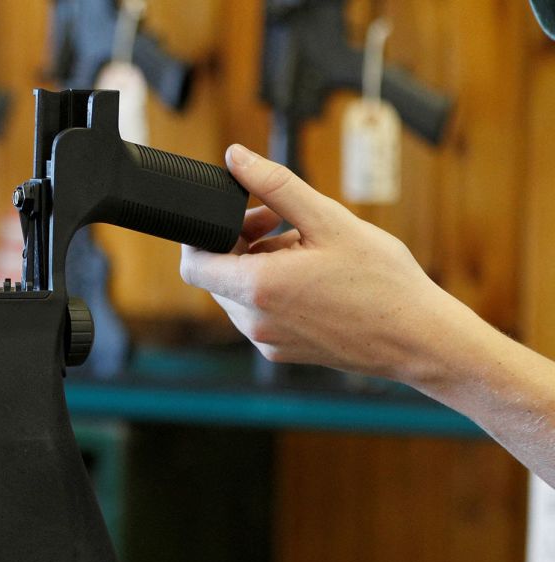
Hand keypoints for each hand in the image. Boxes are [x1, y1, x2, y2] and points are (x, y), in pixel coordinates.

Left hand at [180, 144, 460, 382]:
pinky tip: (312, 277)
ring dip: (259, 264)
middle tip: (279, 221)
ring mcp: (265, 341)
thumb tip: (235, 158)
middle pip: (217, 275)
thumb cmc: (382, 280)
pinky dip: (273, 290)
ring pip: (239, 294)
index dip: (207, 234)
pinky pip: (259, 314)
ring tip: (304, 248)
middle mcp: (252, 321)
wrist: (418, 338)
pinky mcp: (280, 352)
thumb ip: (274, 186)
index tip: (243, 215)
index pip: (194, 263)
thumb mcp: (328, 220)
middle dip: (240, 242)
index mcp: (256, 287)